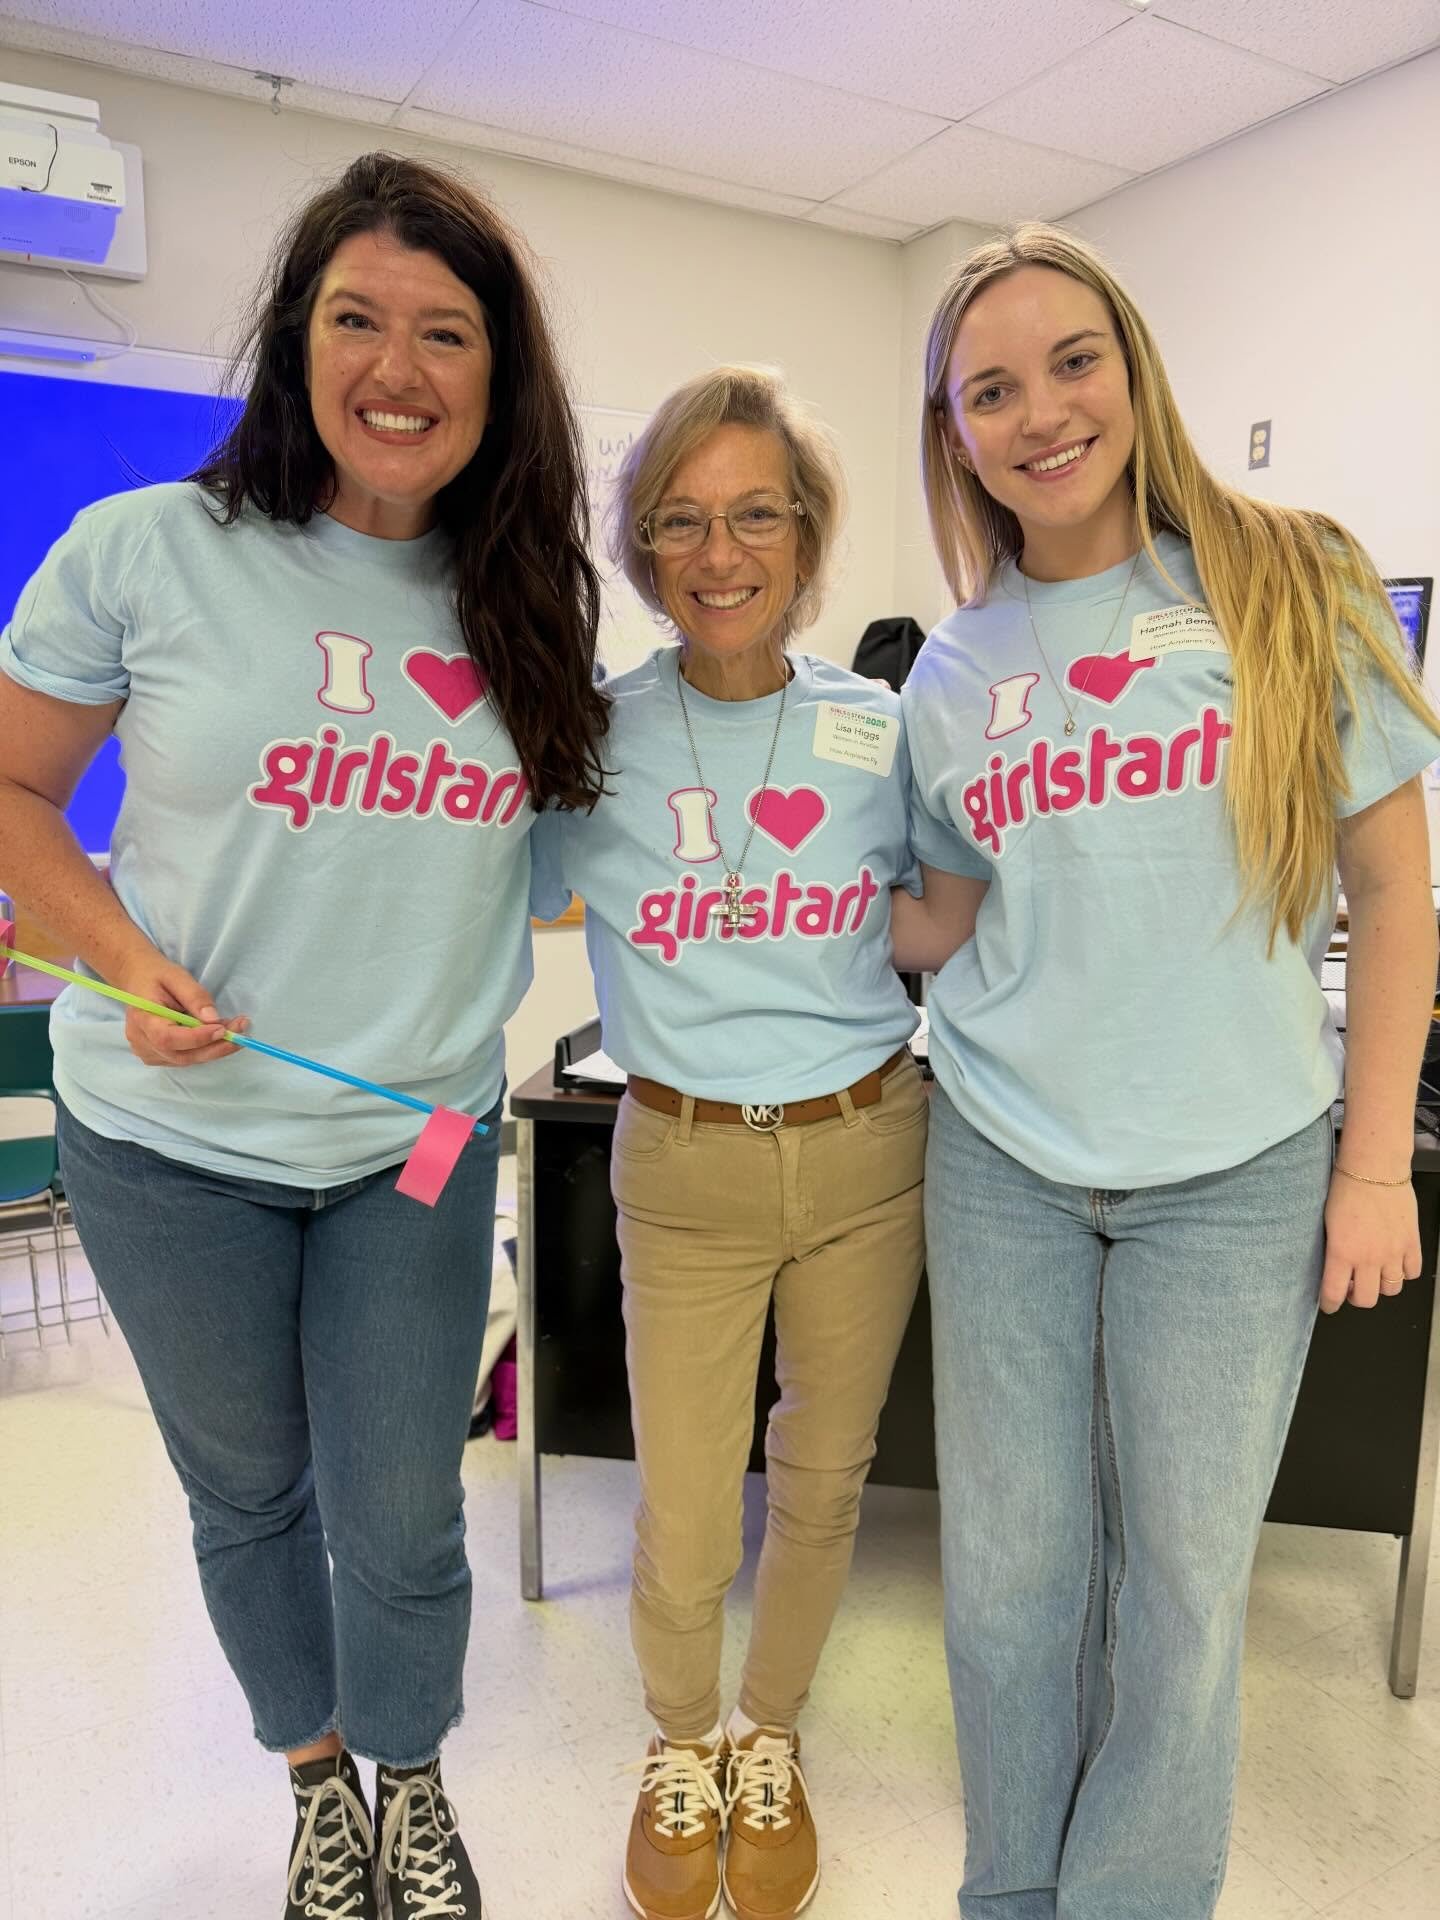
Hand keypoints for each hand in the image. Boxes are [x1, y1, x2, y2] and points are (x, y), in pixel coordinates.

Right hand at [113, 951, 249, 1067]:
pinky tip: (219, 1035)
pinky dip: (206, 1049)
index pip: (168, 1038)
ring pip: (187, 1059)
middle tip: (242, 1032)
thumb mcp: (176, 976)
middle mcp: (141, 1041)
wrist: (138, 979)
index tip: (223, 1029)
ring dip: (215, 1048)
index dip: (197, 1038)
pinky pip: (186, 1058)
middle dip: (216, 1046)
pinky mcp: (157, 1056)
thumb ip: (195, 997)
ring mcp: (148, 1052)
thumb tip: (213, 1019)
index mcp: (142, 1019)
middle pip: (181, 1055)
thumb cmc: (157, 975)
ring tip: (235, 1030)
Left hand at [1320, 1171, 1421, 1312]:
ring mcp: (1393, 1252)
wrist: (1375, 1168)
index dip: (1330, 1304)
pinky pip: (1412, 1273)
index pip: (1334, 1294)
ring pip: (1391, 1290)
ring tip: (1373, 1272)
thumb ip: (1333, 1250)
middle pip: (1366, 1300)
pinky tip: (1394, 1262)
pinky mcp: (1411, 1243)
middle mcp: (1368, 1258)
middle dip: (1357, 1297)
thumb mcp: (1327, 1223)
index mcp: (1341, 1252)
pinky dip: (1404, 1272)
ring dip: (1381, 1285)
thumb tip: (1335, 1268)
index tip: (1329, 1305)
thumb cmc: (1346, 1188)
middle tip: (1352, 1286)